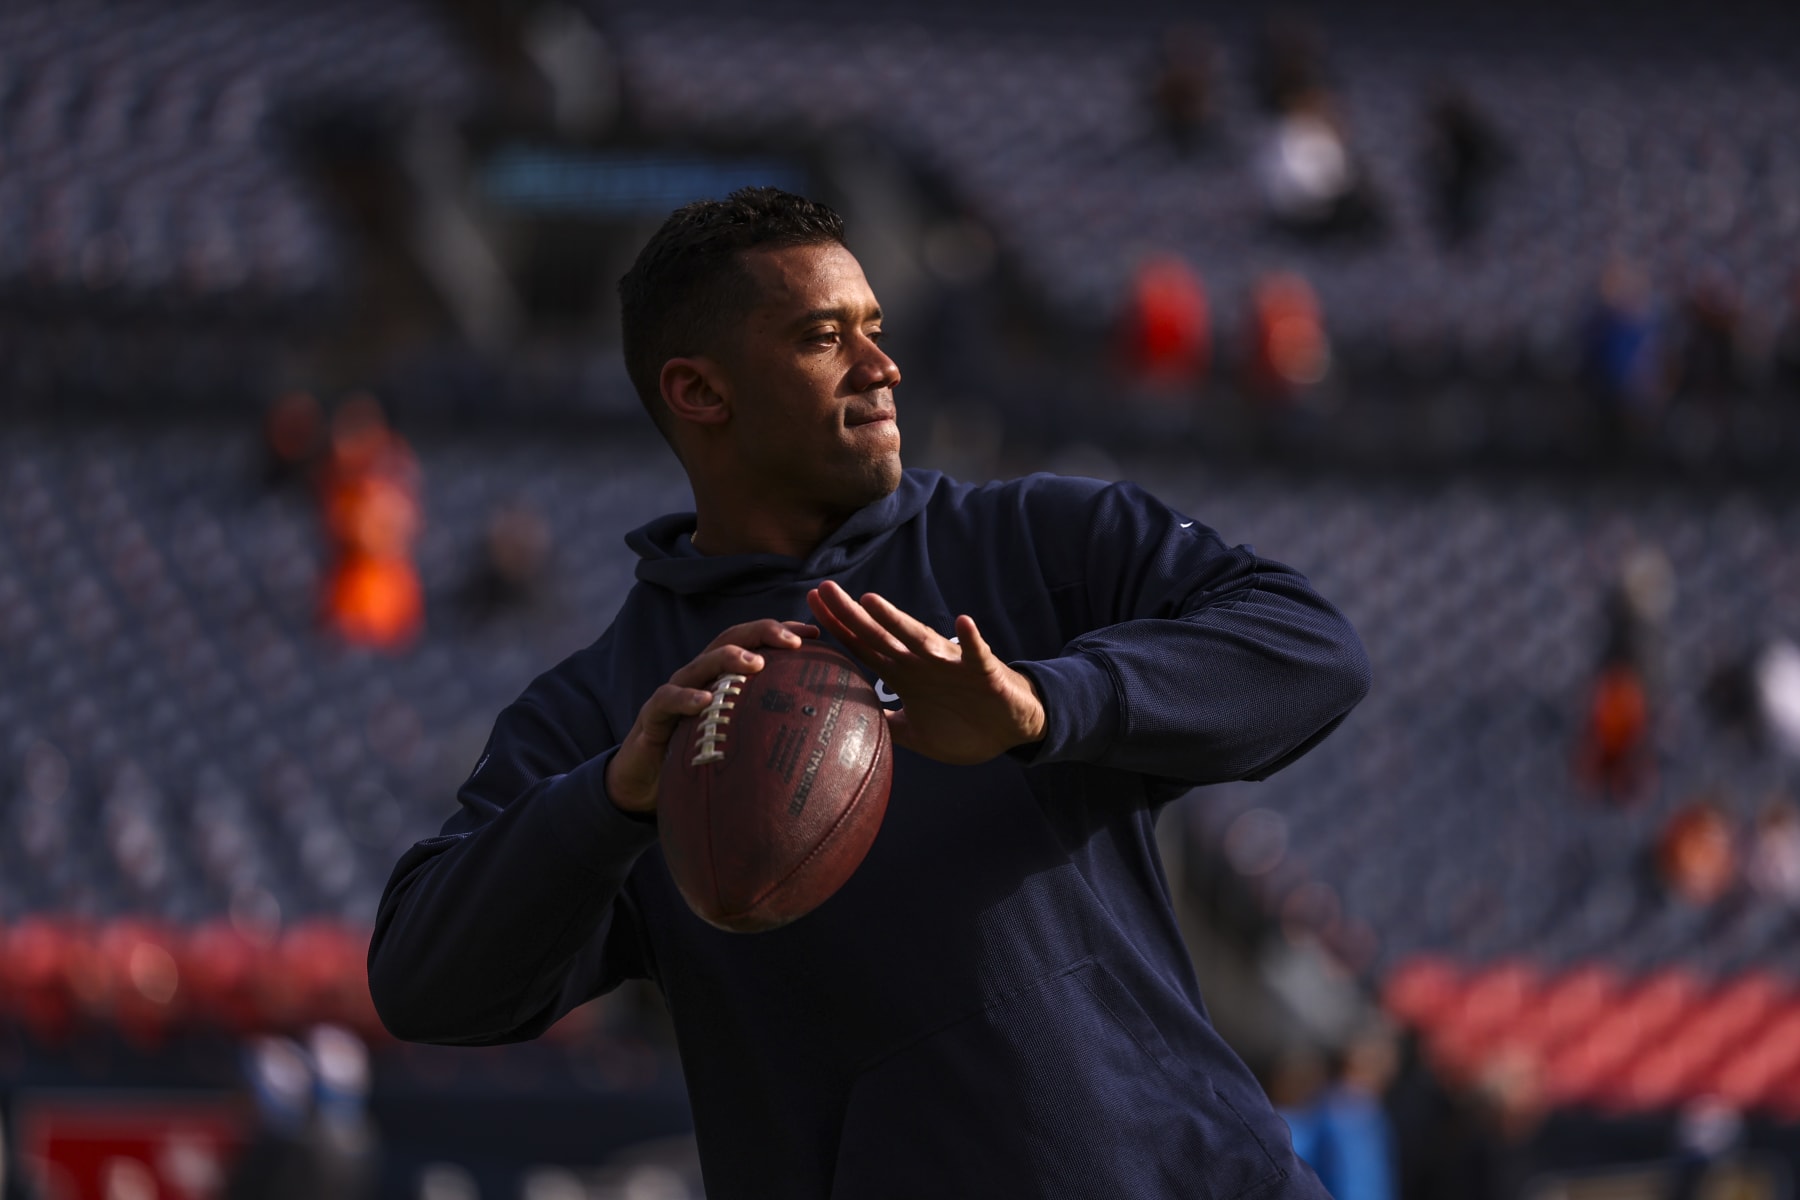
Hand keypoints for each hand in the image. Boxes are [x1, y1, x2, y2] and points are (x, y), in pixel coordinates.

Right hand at [606, 619, 819, 812]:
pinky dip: (685, 698)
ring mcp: (674, 692)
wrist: (645, 780)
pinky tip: (704, 701)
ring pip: (701, 663)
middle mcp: (699, 676)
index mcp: (721, 677)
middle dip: (762, 632)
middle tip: (793, 640)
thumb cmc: (698, 756)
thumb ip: (767, 731)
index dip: (780, 632)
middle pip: (730, 640)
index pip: (753, 643)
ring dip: (729, 658)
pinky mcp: (652, 715)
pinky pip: (667, 700)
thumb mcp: (737, 741)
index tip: (814, 634)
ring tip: (756, 662)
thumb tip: (819, 740)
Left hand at [806, 581, 1045, 765]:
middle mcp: (922, 662)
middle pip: (880, 635)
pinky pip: (976, 653)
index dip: (838, 628)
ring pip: (919, 638)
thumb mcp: (917, 734)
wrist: (1012, 728)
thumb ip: (886, 727)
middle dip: (851, 614)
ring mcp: (951, 664)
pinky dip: (971, 639)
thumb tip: (848, 729)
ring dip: (896, 619)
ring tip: (871, 601)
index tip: (809, 605)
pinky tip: (963, 622)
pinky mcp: (983, 671)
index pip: (863, 647)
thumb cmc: (966, 726)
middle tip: (823, 588)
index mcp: (905, 675)